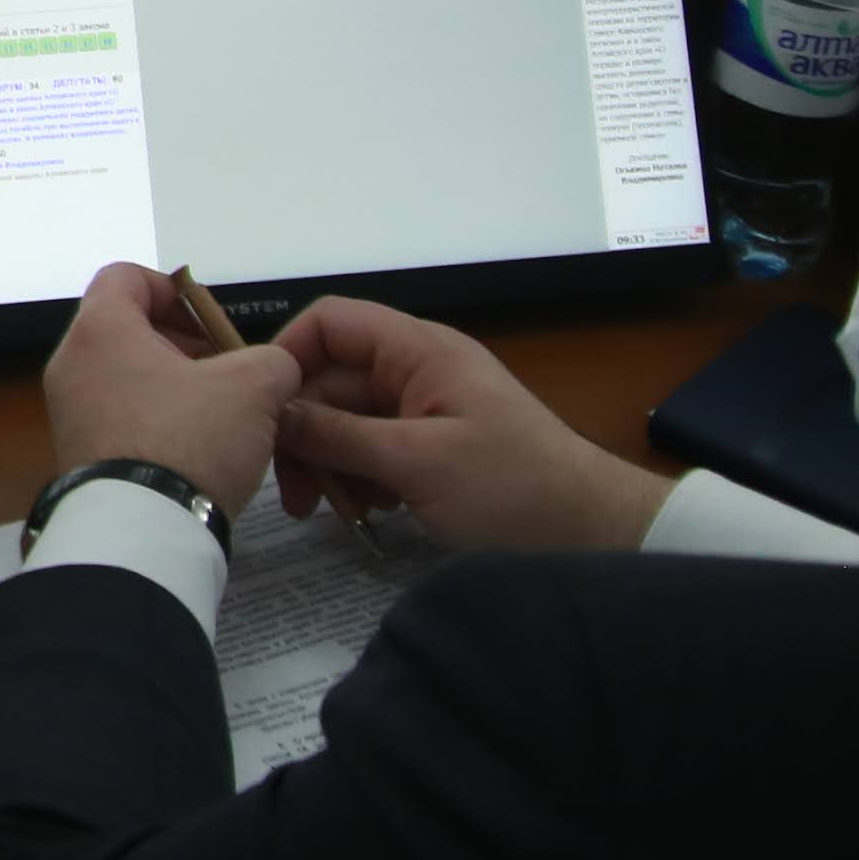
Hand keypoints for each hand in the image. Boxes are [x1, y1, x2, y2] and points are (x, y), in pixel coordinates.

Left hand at [44, 263, 299, 510]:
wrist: (142, 530)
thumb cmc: (189, 440)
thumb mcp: (253, 388)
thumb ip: (271, 360)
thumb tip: (271, 368)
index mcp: (100, 330)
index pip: (126, 276)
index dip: (176, 288)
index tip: (214, 323)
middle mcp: (72, 363)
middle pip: (130, 329)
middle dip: (187, 345)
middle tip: (231, 374)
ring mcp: (70, 412)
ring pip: (129, 377)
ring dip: (179, 387)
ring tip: (225, 416)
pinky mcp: (80, 454)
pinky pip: (121, 418)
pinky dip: (160, 421)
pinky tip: (201, 451)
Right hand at [269, 295, 662, 551]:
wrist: (596, 536)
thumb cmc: (512, 488)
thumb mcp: (416, 462)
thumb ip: (337, 434)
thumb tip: (269, 412)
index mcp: (419, 352)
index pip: (330, 323)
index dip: (289, 355)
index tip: (262, 411)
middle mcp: (416, 372)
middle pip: (330, 381)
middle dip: (304, 432)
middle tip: (292, 495)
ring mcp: (425, 412)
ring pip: (346, 422)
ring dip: (329, 462)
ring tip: (330, 511)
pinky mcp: (432, 450)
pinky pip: (373, 451)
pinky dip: (359, 478)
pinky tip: (366, 513)